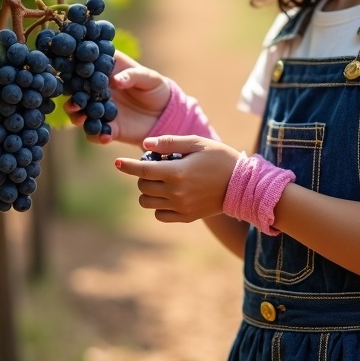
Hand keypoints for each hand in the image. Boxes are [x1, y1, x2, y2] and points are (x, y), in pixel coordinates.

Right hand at [63, 50, 170, 146]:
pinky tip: (106, 136)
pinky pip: (96, 133)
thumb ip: (132, 76)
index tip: (76, 74)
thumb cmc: (155, 88)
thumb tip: (115, 80)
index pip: (89, 68)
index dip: (81, 70)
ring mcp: (100, 110)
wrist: (165, 113)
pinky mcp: (107, 128)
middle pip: (78, 93)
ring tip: (81, 119)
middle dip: (73, 98)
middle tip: (75, 103)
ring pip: (81, 114)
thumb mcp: (149, 78)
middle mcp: (98, 91)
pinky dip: (97, 135)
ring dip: (77, 117)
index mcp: (107, 72)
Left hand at [113, 135, 241, 222]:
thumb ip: (169, 143)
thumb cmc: (220, 158)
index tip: (116, 162)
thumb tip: (145, 145)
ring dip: (148, 190)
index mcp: (177, 172)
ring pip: (147, 202)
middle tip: (156, 166)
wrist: (242, 184)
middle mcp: (176, 193)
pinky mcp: (186, 217)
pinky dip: (158, 205)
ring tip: (162, 180)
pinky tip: (168, 194)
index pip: (142, 171)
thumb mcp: (197, 143)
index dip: (127, 166)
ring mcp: (181, 207)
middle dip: (142, 175)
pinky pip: (160, 215)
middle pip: (143, 186)